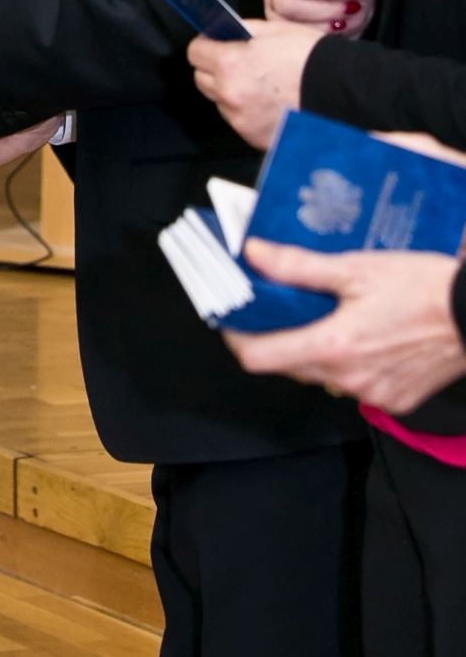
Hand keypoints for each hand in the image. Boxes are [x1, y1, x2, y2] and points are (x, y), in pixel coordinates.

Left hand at [188, 17, 318, 149]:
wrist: (343, 92)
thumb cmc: (312, 58)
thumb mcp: (274, 30)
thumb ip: (243, 31)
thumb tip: (226, 33)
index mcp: (230, 63)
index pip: (194, 52)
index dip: (206, 45)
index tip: (215, 43)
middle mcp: (230, 94)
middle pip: (201, 79)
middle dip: (214, 69)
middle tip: (238, 63)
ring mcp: (241, 120)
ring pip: (219, 102)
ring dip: (230, 93)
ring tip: (259, 85)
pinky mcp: (254, 137)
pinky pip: (239, 121)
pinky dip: (247, 112)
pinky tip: (269, 103)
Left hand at [227, 239, 465, 412]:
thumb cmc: (424, 287)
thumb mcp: (357, 267)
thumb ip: (299, 266)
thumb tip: (254, 255)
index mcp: (333, 347)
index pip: (259, 358)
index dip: (237, 338)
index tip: (233, 319)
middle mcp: (348, 380)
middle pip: (289, 366)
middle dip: (280, 337)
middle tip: (283, 306)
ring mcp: (373, 395)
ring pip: (321, 377)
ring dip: (315, 350)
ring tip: (329, 315)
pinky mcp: (395, 401)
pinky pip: (354, 386)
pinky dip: (348, 365)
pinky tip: (363, 336)